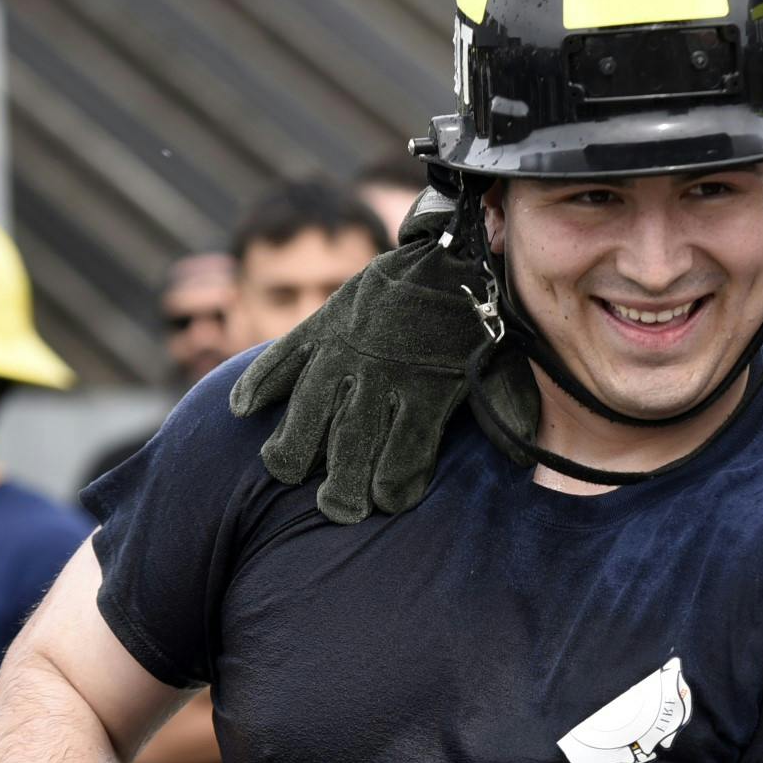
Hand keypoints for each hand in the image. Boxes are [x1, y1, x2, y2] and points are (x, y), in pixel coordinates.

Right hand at [229, 199, 537, 523]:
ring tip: (285, 469)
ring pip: (308, 407)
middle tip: (338, 510)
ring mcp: (345, 349)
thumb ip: (507, 410)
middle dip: (342, 486)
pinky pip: (280, 357)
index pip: (403, 456)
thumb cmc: (474, 322)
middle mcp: (381, 374)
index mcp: (427, 389)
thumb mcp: (502, 365)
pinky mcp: (319, 325)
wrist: (446, 252)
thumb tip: (520, 457)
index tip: (385, 503)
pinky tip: (242, 408)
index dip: (392, 488)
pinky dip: (258, 380)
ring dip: (292, 444)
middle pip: (352, 443)